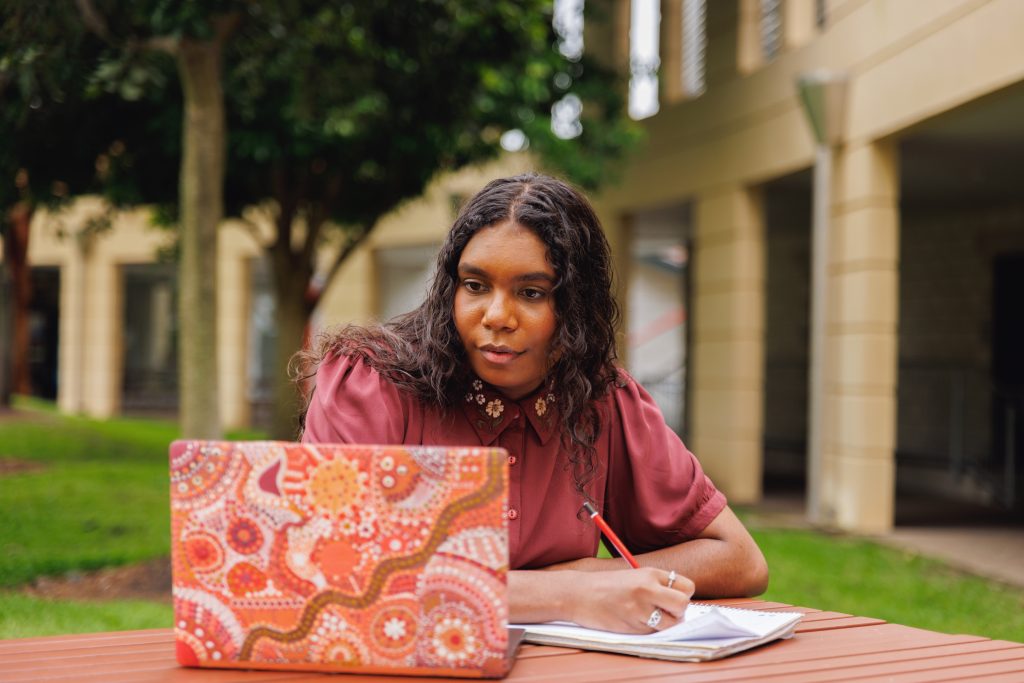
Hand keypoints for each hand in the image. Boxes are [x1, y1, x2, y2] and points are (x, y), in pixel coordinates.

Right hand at [566, 567, 694, 633]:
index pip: (686, 587)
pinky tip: (632, 620)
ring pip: (669, 623)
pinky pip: (651, 632)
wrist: (578, 594)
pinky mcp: (631, 626)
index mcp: (650, 574)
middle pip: (683, 606)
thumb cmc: (607, 586)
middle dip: (679, 613)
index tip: (673, 599)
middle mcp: (647, 589)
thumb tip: (682, 601)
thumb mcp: (635, 576)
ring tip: (647, 617)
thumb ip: (657, 585)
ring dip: (663, 624)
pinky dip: (646, 630)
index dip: (683, 595)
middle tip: (666, 612)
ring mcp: (639, 609)